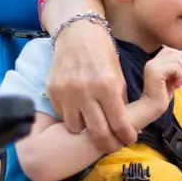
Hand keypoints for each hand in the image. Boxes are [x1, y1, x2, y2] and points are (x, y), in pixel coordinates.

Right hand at [46, 20, 136, 153]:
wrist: (77, 34)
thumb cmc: (103, 54)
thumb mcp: (118, 75)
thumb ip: (119, 100)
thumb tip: (125, 125)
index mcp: (107, 86)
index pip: (118, 123)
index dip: (125, 136)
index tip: (128, 139)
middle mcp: (86, 92)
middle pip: (97, 133)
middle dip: (107, 144)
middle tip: (112, 146)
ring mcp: (67, 93)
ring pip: (76, 128)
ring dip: (85, 130)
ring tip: (93, 127)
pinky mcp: (53, 92)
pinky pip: (63, 115)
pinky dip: (72, 117)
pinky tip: (79, 111)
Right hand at [140, 48, 181, 114]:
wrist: (151, 109)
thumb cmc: (162, 97)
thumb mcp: (173, 80)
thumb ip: (179, 71)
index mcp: (155, 62)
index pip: (171, 51)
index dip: (181, 60)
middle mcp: (152, 61)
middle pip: (175, 52)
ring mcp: (153, 65)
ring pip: (177, 59)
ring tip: (181, 84)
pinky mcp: (156, 72)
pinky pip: (175, 67)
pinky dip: (180, 76)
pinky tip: (177, 86)